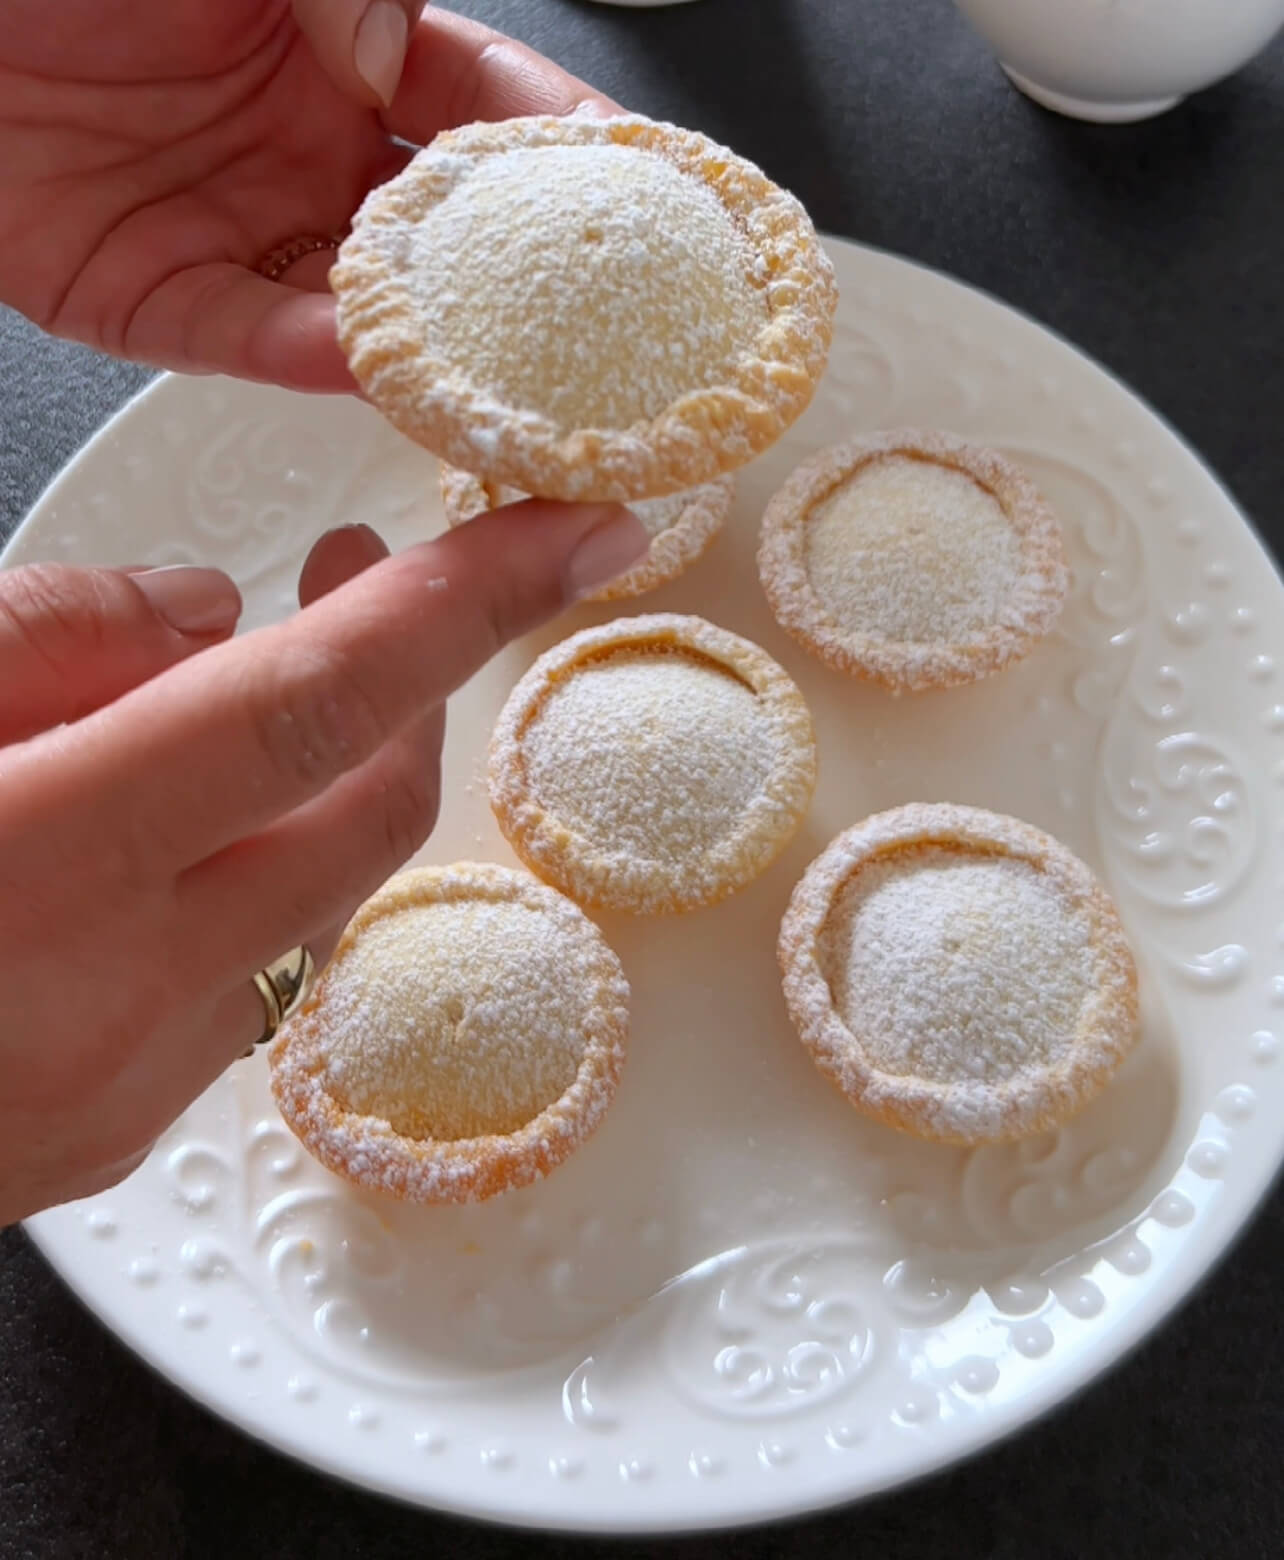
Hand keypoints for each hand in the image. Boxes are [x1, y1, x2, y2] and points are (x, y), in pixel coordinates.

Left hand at [0, 2, 614, 390]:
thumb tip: (403, 66)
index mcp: (343, 48)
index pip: (482, 111)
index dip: (563, 151)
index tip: (642, 196)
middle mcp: (302, 150)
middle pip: (436, 237)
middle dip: (515, 285)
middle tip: (595, 328)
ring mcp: (233, 229)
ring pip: (353, 308)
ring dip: (422, 344)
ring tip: (496, 376)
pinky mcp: (148, 297)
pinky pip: (241, 335)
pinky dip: (303, 353)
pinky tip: (363, 362)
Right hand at [0, 503, 647, 1224]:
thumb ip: (40, 638)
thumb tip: (207, 614)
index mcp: (29, 863)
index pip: (311, 703)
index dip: (460, 602)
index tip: (576, 528)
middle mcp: (110, 995)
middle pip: (360, 807)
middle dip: (399, 682)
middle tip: (343, 574)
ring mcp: (125, 1085)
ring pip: (308, 896)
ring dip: (298, 787)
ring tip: (194, 713)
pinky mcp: (116, 1136)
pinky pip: (236, 980)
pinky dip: (226, 886)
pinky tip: (139, 849)